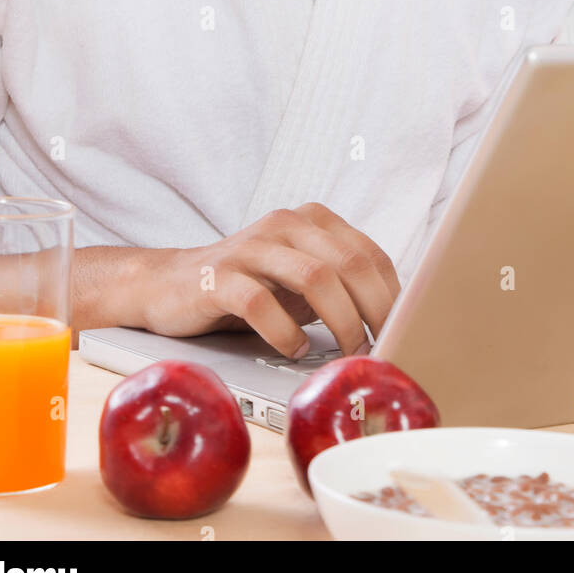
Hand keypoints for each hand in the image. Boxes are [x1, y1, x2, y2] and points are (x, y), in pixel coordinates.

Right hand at [137, 202, 400, 358]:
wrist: (168, 286)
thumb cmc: (249, 288)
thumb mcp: (300, 283)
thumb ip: (340, 288)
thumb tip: (392, 323)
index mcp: (311, 220)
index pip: (369, 253)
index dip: (392, 295)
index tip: (404, 329)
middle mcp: (284, 224)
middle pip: (349, 262)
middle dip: (374, 310)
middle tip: (382, 347)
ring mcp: (251, 247)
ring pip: (315, 277)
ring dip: (341, 321)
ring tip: (347, 352)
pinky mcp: (219, 276)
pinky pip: (261, 303)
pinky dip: (286, 333)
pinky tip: (294, 349)